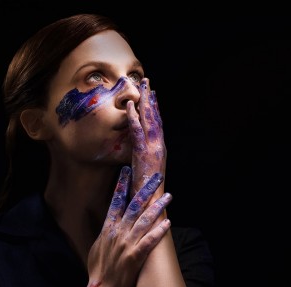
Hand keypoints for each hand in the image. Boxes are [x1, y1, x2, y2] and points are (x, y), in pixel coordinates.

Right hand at [85, 166, 171, 286]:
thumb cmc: (98, 269)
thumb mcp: (97, 246)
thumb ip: (105, 232)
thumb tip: (111, 222)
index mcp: (108, 228)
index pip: (116, 201)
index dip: (122, 185)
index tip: (127, 171)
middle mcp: (118, 233)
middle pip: (134, 206)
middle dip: (146, 190)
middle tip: (157, 177)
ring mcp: (127, 244)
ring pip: (144, 220)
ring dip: (157, 207)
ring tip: (168, 196)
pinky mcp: (135, 256)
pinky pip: (149, 241)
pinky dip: (158, 231)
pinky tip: (168, 222)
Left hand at [128, 77, 165, 198]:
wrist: (151, 201)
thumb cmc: (147, 188)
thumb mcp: (148, 168)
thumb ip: (145, 155)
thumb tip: (139, 147)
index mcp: (160, 148)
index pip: (158, 123)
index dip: (155, 107)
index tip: (152, 93)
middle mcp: (159, 145)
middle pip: (155, 117)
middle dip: (151, 98)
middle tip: (147, 81)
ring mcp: (152, 147)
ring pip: (149, 120)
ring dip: (144, 102)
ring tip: (141, 86)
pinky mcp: (144, 152)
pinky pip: (138, 131)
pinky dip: (134, 117)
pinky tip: (130, 106)